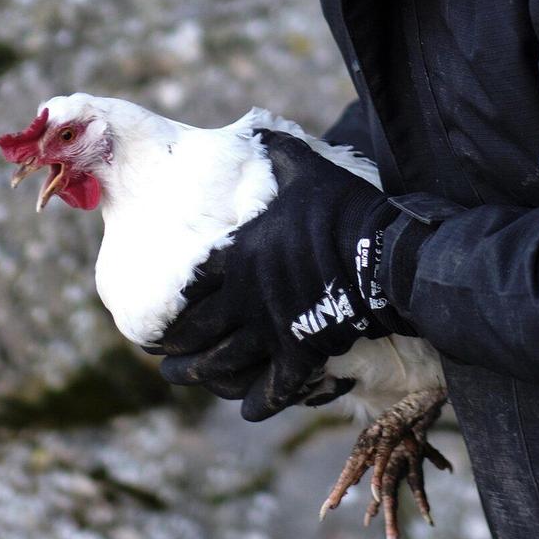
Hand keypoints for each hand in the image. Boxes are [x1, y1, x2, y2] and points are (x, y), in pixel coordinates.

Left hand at [156, 130, 399, 420]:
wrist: (386, 255)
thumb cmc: (342, 209)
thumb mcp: (305, 170)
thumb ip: (276, 153)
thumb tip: (260, 129)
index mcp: (239, 255)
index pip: (189, 286)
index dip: (167, 304)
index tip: (152, 315)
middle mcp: (246, 297)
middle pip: (196, 332)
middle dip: (173, 348)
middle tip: (158, 357)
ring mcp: (272, 329)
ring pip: (224, 363)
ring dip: (200, 375)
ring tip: (182, 379)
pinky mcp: (302, 353)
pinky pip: (273, 388)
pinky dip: (258, 402)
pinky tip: (247, 409)